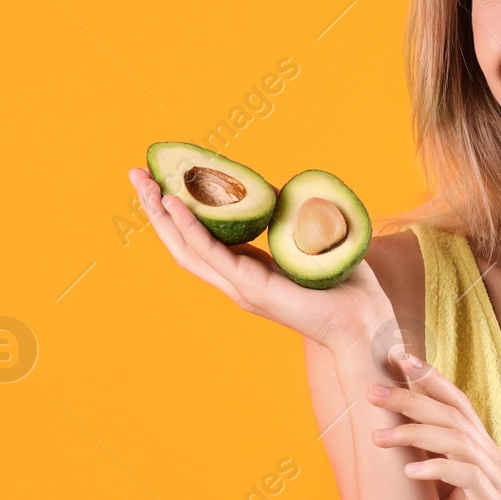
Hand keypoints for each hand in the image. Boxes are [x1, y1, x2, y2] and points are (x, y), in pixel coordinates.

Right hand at [127, 167, 389, 352]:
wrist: (364, 326)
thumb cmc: (346, 287)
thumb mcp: (311, 242)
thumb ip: (292, 219)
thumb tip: (274, 190)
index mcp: (247, 271)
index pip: (200, 239)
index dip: (178, 212)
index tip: (162, 179)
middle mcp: (236, 281)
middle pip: (182, 242)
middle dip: (155, 208)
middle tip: (136, 173)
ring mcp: (240, 287)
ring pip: (187, 247)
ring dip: (162, 214)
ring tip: (144, 182)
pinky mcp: (252, 289)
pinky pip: (212, 254)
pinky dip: (191, 227)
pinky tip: (175, 204)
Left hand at [366, 353, 500, 499]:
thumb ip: (437, 471)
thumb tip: (402, 449)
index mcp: (484, 454)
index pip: (458, 403)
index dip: (430, 379)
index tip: (398, 358)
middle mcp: (495, 460)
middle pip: (452, 414)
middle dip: (411, 398)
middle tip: (372, 390)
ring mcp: (499, 483)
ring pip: (456, 439)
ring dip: (413, 433)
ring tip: (376, 435)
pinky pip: (465, 478)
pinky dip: (436, 469)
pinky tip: (409, 471)